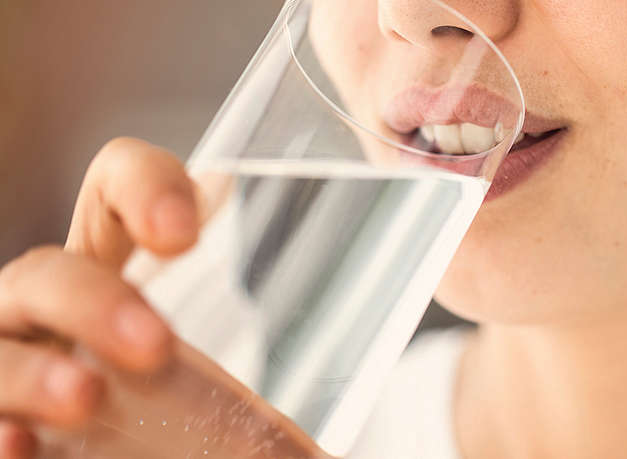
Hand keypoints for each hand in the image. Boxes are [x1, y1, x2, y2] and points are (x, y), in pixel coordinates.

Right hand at [0, 138, 328, 457]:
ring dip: (29, 369)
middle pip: (46, 272)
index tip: (184, 232)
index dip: (140, 187)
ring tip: (82, 398)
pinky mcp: (4, 424)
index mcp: (116, 277)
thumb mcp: (239, 409)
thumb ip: (274, 410)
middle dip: (92, 300)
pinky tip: (19, 446)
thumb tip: (331, 441)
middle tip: (154, 346)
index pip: (113, 191)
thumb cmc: (198, 434)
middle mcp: (54, 316)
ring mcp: (18, 364)